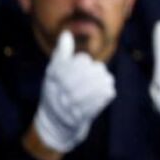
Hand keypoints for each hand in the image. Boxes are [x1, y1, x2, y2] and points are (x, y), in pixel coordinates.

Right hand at [32, 31, 114, 153]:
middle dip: (96, 71)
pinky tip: (106, 93)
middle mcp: (61, 90)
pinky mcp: (83, 115)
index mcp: (54, 77)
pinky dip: (106, 94)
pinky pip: (102, 100)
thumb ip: (61, 54)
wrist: (55, 124)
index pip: (79, 62)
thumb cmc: (55, 93)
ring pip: (98, 85)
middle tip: (98, 72)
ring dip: (103, 82)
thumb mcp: (53, 73)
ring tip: (104, 81)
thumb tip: (66, 34)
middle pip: (90, 72)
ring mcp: (72, 104)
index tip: (84, 65)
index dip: (83, 63)